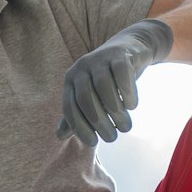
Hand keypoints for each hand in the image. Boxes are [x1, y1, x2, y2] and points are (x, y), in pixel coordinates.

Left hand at [55, 18, 173, 149]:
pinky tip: (132, 107)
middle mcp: (81, 68)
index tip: (93, 142)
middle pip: (86, 98)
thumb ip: (76, 114)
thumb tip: (59, 136)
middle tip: (112, 138)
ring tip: (125, 127)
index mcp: (70, 80)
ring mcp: (99, 58)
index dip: (79, 127)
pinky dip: (127, 93)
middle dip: (98, 122)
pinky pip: (122, 75)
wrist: (130, 49)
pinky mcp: (119, 54)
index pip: (69, 107)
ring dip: (115, 111)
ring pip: (104, 87)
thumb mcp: (91, 96)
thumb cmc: (108, 80)